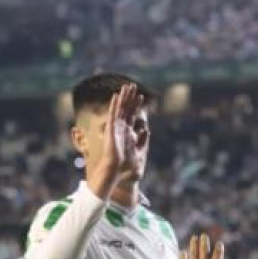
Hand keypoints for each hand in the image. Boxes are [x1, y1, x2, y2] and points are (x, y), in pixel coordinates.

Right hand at [89, 83, 145, 198]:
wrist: (118, 172)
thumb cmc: (127, 167)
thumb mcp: (140, 153)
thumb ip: (143, 142)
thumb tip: (146, 130)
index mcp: (128, 133)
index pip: (132, 116)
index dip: (136, 105)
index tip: (141, 96)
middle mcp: (121, 129)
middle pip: (126, 109)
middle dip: (130, 97)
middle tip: (132, 85)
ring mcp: (116, 128)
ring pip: (120, 109)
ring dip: (124, 97)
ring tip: (127, 86)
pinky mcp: (111, 130)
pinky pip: (113, 115)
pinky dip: (114, 105)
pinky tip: (116, 96)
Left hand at [181, 233, 227, 258]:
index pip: (218, 256)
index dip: (219, 248)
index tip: (219, 243)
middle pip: (204, 252)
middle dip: (205, 242)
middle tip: (204, 236)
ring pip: (193, 254)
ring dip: (194, 245)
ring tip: (194, 238)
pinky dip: (183, 256)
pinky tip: (183, 251)